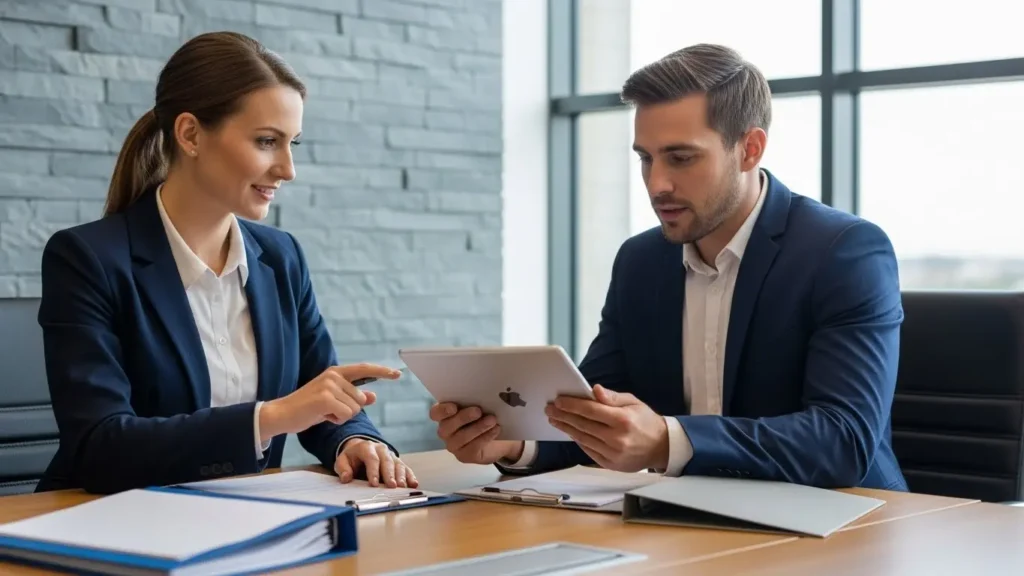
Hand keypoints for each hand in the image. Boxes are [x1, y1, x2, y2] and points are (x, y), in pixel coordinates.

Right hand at [259, 363, 400, 440]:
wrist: (282, 414)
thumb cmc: (308, 408)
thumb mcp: (333, 401)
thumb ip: (353, 397)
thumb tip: (373, 396)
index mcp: (336, 373)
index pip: (364, 369)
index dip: (382, 371)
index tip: (397, 374)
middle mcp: (334, 375)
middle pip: (361, 399)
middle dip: (349, 410)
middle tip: (328, 410)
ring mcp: (330, 386)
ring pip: (355, 408)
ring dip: (342, 416)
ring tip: (323, 413)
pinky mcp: (326, 398)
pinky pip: (346, 415)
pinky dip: (336, 421)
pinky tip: (322, 416)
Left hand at [334, 438, 417, 487]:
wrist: (361, 449)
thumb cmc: (352, 458)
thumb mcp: (342, 461)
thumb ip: (343, 468)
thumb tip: (346, 478)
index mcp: (366, 447)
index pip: (372, 458)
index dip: (373, 471)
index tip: (374, 483)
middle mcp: (381, 449)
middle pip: (387, 461)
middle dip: (389, 474)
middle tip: (391, 486)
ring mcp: (391, 455)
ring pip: (398, 464)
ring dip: (401, 476)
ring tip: (402, 487)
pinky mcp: (397, 462)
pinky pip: (405, 468)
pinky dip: (410, 476)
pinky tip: (413, 484)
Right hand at [429, 403, 523, 464]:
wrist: (497, 440)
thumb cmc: (484, 417)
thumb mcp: (480, 406)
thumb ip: (475, 400)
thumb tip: (483, 392)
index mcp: (445, 415)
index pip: (435, 413)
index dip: (442, 410)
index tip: (454, 407)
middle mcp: (445, 431)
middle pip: (446, 426)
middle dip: (463, 417)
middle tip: (478, 411)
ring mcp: (453, 445)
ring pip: (461, 437)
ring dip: (477, 427)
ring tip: (492, 420)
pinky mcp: (464, 456)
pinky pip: (473, 447)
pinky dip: (485, 437)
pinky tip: (496, 429)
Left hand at [545, 384, 667, 471]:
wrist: (662, 447)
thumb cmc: (646, 421)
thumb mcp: (633, 402)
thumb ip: (612, 397)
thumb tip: (594, 390)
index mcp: (623, 420)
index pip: (590, 410)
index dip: (572, 405)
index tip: (558, 400)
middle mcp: (617, 438)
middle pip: (582, 425)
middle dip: (563, 416)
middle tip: (550, 409)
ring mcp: (613, 454)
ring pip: (582, 439)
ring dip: (566, 428)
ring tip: (555, 420)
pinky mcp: (610, 464)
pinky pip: (588, 450)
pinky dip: (577, 440)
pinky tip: (570, 431)